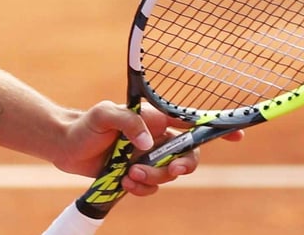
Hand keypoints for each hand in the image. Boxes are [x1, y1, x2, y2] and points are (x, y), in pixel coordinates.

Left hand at [52, 102, 243, 196]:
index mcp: (156, 120)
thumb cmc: (86, 124)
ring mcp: (148, 159)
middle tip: (170, 169)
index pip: (192, 122)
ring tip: (129, 173)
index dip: (216, 128)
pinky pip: (152, 188)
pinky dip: (142, 188)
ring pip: (169, 175)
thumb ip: (128, 122)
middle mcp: (157, 140)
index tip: (237, 135)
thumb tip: (149, 141)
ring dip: (153, 178)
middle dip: (183, 166)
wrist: (65, 145)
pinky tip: (125, 182)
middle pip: (189, 156)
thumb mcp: (104, 114)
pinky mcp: (137, 176)